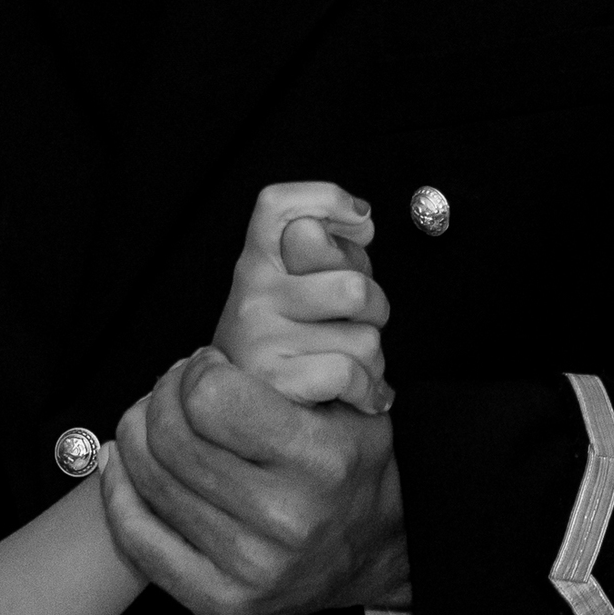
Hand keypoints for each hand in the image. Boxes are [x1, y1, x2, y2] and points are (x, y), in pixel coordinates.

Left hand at [103, 348, 409, 614]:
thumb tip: (215, 350)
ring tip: (152, 417)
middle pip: (171, 436)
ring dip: (136, 434)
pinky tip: (120, 463)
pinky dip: (117, 494)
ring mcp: (252, 567)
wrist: (380, 549)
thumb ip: (293, 366)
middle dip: (162, 393)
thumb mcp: (350, 398)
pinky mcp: (222, 603)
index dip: (198, 369)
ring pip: (150, 479)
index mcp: (320, 459)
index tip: (208, 365)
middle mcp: (286, 519)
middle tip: (175, 386)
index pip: (210, 396)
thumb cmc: (352, 458)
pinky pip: (140, 542)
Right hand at [213, 182, 392, 413]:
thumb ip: (325, 254)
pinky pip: (350, 374)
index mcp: (258, 258)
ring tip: (351, 364)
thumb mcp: (293, 288)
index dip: (326, 198)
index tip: (361, 219)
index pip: (277, 204)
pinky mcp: (274, 378)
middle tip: (358, 323)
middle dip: (376, 310)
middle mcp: (253, 289)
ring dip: (373, 359)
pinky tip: (362, 395)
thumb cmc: (285, 340)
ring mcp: (260, 333)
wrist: (238, 416)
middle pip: (354, 286)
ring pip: (364, 339)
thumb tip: (361, 220)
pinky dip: (368, 391)